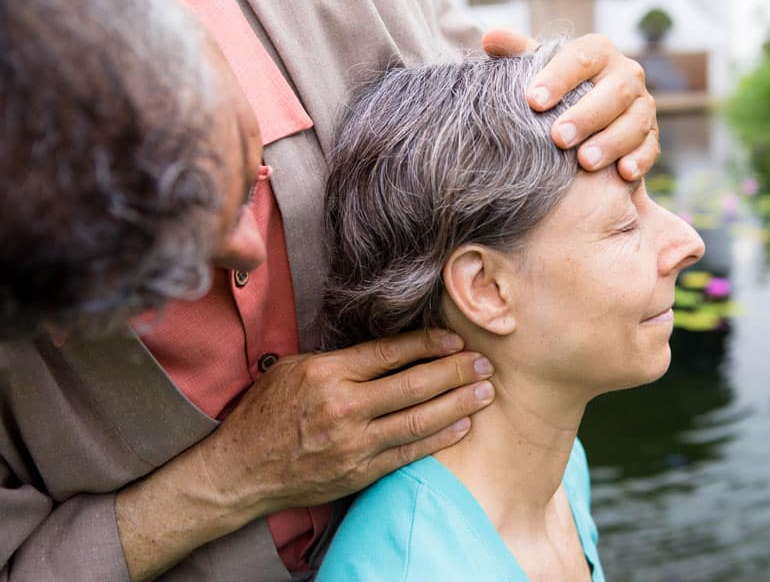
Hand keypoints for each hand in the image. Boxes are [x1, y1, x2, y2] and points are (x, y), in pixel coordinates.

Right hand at [201, 329, 494, 512]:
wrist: (241, 469)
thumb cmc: (265, 413)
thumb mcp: (294, 369)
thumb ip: (341, 360)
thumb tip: (388, 349)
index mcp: (327, 374)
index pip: (389, 353)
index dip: (428, 344)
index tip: (455, 339)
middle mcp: (344, 408)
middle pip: (413, 385)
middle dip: (455, 372)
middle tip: (484, 363)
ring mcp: (353, 444)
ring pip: (418, 420)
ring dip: (458, 405)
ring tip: (484, 392)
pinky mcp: (359, 472)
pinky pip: (408, 454)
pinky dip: (439, 439)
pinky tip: (462, 426)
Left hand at [482, 28, 658, 179]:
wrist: (588, 118)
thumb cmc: (558, 92)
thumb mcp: (540, 72)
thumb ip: (518, 55)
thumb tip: (490, 39)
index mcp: (597, 53)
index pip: (580, 59)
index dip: (558, 78)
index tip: (533, 100)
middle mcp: (625, 75)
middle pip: (614, 92)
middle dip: (587, 116)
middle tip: (559, 138)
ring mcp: (642, 106)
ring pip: (635, 122)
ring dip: (611, 143)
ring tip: (585, 162)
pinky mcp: (650, 136)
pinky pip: (650, 148)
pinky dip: (639, 160)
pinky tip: (623, 173)